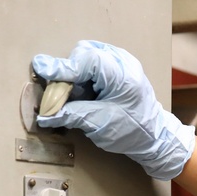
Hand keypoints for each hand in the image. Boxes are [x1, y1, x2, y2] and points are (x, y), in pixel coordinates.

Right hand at [32, 40, 194, 179]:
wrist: (155, 138)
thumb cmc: (135, 131)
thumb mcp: (100, 124)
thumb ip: (71, 114)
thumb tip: (45, 114)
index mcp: (123, 74)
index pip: (86, 60)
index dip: (62, 67)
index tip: (41, 68)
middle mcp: (123, 62)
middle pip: (82, 55)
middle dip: (69, 74)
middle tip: (64, 96)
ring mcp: (121, 62)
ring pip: (85, 59)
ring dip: (75, 77)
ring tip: (80, 100)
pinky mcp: (116, 68)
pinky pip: (91, 65)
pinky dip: (83, 79)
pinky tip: (86, 96)